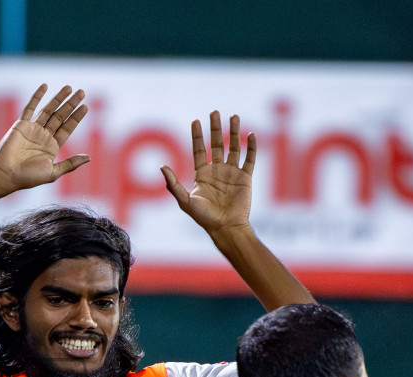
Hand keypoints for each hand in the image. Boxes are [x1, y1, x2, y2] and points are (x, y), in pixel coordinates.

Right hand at [0, 84, 90, 191]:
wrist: (6, 175)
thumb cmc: (28, 178)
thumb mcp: (53, 172)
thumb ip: (70, 164)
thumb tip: (89, 158)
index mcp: (52, 146)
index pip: (67, 128)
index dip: (76, 117)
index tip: (85, 106)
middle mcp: (44, 136)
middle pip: (60, 116)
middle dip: (71, 104)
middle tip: (82, 92)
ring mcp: (32, 129)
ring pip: (48, 110)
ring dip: (58, 98)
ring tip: (69, 87)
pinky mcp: (21, 125)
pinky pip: (30, 108)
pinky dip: (37, 97)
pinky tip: (45, 86)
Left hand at [162, 111, 256, 237]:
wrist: (226, 228)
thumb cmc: (204, 218)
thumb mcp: (185, 201)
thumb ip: (173, 184)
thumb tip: (161, 166)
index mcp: (203, 175)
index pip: (199, 150)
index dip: (197, 136)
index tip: (195, 121)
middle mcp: (217, 171)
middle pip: (216, 144)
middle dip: (215, 128)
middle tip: (214, 112)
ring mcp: (232, 173)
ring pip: (233, 147)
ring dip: (233, 132)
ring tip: (233, 116)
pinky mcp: (245, 178)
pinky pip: (249, 159)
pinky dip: (251, 147)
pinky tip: (250, 134)